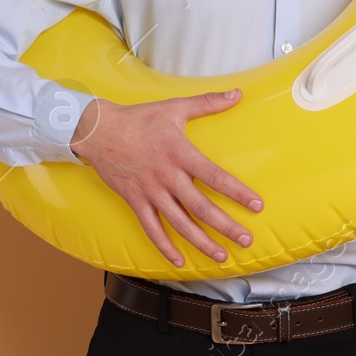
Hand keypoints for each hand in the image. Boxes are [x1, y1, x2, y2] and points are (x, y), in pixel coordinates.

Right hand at [69, 88, 263, 267]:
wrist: (99, 131)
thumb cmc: (140, 118)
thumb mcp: (175, 107)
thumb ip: (208, 102)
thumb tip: (238, 94)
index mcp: (180, 153)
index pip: (215, 177)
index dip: (237, 193)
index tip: (257, 205)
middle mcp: (167, 176)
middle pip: (201, 207)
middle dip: (226, 226)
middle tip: (246, 240)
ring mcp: (150, 191)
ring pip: (179, 223)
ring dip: (201, 242)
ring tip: (221, 256)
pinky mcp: (135, 201)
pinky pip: (151, 229)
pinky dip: (165, 246)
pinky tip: (180, 261)